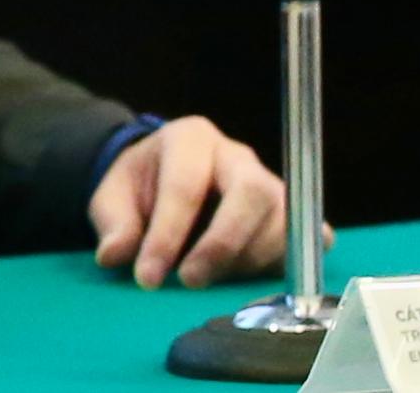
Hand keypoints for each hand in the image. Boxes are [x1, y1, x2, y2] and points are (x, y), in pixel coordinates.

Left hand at [91, 117, 293, 289]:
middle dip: (221, 245)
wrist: (166, 179)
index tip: (148, 277)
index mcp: (190, 139)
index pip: (186, 185)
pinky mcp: (292, 214)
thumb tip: (113, 255)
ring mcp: (271, 184)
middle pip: (250, 194)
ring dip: (247, 261)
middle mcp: (238, 156)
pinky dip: (287, 262)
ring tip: (211, 280)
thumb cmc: (142, 186)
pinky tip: (255, 278)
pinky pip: (306, 237)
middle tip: (190, 280)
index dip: (167, 235)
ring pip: (281, 221)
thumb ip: (114, 224)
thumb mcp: (113, 198)